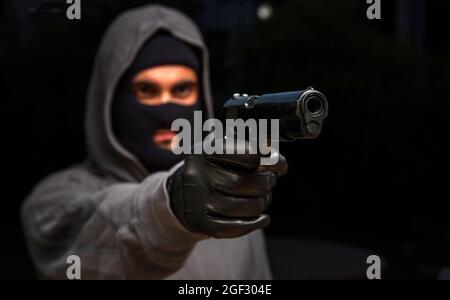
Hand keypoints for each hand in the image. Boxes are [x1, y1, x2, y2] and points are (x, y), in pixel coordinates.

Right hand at [168, 141, 287, 237]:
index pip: (244, 154)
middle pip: (243, 183)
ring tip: (264, 198)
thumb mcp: (221, 152)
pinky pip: (236, 227)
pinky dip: (255, 223)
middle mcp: (195, 175)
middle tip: (270, 181)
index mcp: (202, 151)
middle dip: (265, 183)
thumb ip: (248, 151)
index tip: (278, 164)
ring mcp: (195, 202)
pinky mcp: (200, 224)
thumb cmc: (210, 170)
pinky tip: (262, 218)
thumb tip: (277, 162)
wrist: (179, 196)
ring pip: (243, 207)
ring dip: (262, 203)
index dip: (267, 159)